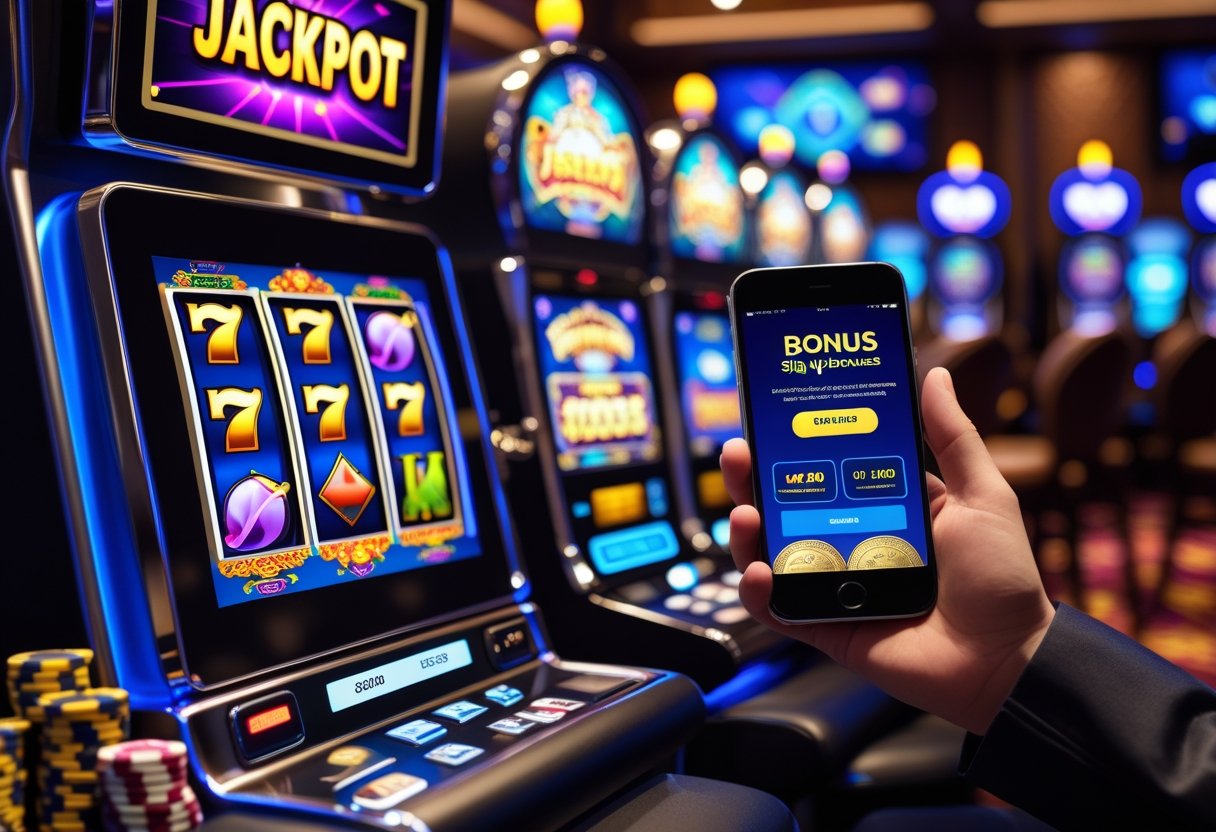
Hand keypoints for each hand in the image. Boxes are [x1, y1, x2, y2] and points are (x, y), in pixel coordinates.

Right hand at [722, 367, 1054, 734]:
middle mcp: (852, 543)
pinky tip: (760, 573)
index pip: (826, 469)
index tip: (772, 417)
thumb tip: (933, 376)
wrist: (1008, 659)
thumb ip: (952, 436)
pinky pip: (779, 610)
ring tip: (747, 514)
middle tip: (740, 454)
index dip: (794, 446)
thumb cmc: (1002, 579)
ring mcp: (835, 586)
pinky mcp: (826, 627)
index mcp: (884, 508)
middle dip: (754, 479)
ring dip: (748, 532)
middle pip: (786, 506)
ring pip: (772, 554)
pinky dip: (760, 592)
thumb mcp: (982, 495)